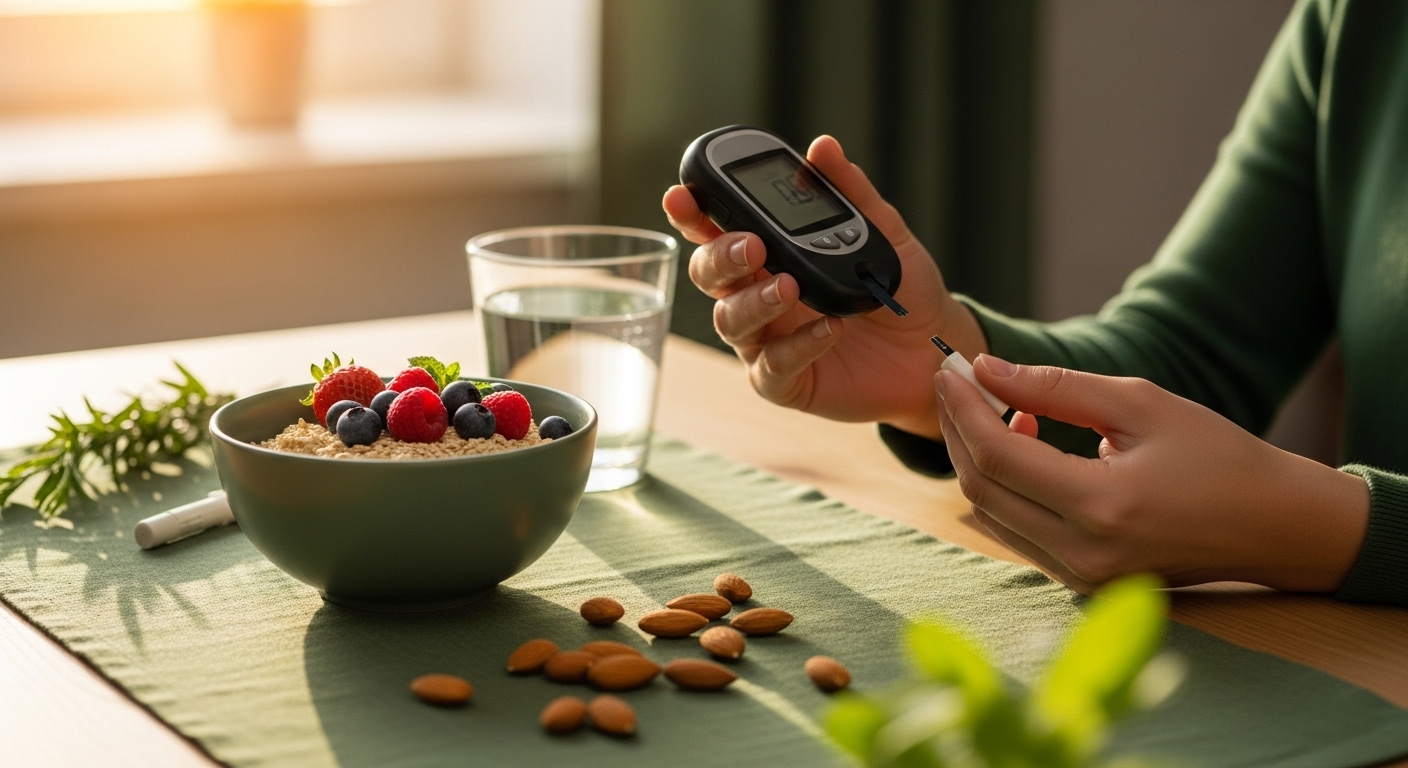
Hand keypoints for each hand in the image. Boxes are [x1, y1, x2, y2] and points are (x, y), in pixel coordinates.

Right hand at [662, 135, 984, 437]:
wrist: (932, 346)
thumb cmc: (898, 288)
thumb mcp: (882, 232)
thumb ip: (851, 193)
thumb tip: (822, 147)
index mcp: (768, 254)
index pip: (715, 229)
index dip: (692, 213)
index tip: (680, 195)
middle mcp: (756, 295)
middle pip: (708, 274)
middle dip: (720, 256)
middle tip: (752, 246)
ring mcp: (767, 340)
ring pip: (730, 321)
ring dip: (754, 301)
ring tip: (790, 287)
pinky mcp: (787, 382)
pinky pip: (774, 367)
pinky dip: (797, 346)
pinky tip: (827, 328)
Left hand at [937, 355, 1369, 593]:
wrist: (1275, 526)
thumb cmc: (1217, 455)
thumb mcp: (1140, 404)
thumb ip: (1056, 388)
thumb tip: (985, 369)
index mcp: (1101, 506)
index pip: (998, 456)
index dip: (963, 410)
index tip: (947, 370)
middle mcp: (1083, 553)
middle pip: (981, 488)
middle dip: (959, 431)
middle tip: (957, 385)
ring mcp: (1080, 577)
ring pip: (991, 514)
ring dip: (980, 459)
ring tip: (1000, 409)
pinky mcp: (1081, 583)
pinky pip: (1017, 532)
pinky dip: (1005, 488)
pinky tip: (1026, 446)